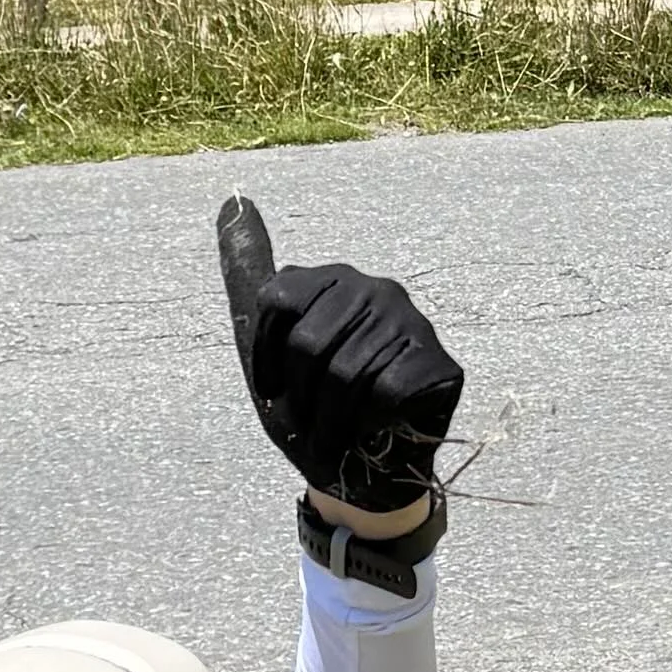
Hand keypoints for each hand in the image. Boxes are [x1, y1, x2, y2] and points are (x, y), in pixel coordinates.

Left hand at [216, 200, 460, 519]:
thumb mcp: (265, 345)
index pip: (276, 302)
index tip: (275, 391)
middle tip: (312, 423)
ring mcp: (412, 323)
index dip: (267, 360)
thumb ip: (248, 274)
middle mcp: (375, 289)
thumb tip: (230, 197)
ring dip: (331, 422)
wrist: (357, 474)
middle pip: (309, 344)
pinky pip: (385, 393)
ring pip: (346, 374)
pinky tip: (376, 430)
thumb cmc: (310, 409)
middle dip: (300, 398)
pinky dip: (369, 425)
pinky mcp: (441, 363)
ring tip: (339, 435)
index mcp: (332, 280)